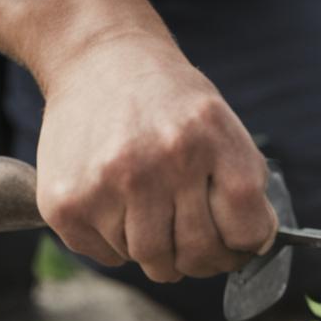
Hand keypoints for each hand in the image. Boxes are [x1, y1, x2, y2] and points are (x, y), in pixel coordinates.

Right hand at [34, 34, 276, 281]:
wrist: (100, 60)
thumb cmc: (172, 105)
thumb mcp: (223, 128)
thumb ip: (245, 186)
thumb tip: (254, 248)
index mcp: (210, 143)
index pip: (245, 232)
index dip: (245, 248)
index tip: (237, 244)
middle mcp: (161, 163)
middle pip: (197, 254)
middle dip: (203, 259)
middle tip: (196, 247)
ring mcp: (109, 184)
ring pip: (151, 260)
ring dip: (159, 252)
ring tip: (154, 217)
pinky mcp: (67, 203)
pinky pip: (108, 256)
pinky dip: (118, 246)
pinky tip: (118, 209)